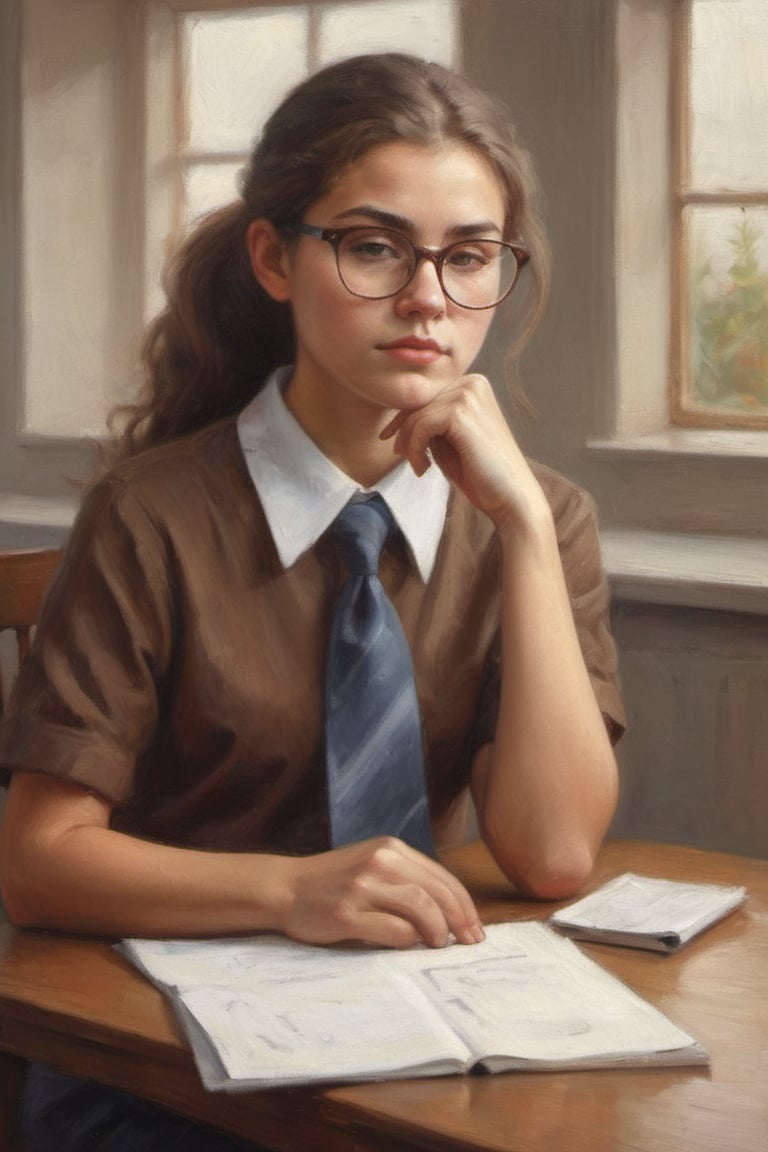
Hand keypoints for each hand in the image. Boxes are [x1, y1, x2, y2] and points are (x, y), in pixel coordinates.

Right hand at [279, 837, 484, 948]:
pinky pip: (394, 929)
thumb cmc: (334, 883)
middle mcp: (379, 861)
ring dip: (438, 931)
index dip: (465, 905)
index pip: (442, 877)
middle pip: (438, 892)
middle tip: (469, 943)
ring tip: (439, 945)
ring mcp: (362, 886)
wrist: (286, 889)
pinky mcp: (347, 912)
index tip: (476, 929)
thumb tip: (451, 912)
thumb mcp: (372, 866)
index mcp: (391, 848)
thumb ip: (406, 879)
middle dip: (460, 921)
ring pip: (421, 908)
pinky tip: (410, 945)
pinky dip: (410, 941)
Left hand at [381, 374, 547, 530]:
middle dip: (404, 432)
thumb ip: (431, 424)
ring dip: (409, 445)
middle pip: (418, 403)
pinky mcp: (461, 412)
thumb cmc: (480, 473)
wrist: (511, 497)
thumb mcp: (449, 441)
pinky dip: (414, 449)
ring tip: (419, 467)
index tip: (395, 444)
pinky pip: (420, 426)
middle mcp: (472, 382)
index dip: (404, 421)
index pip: (426, 397)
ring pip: (416, 415)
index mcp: (473, 385)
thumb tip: (398, 418)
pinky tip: (423, 468)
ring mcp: (468, 394)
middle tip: (402, 458)